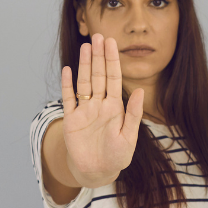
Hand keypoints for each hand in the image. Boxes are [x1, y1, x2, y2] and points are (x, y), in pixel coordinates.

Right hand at [58, 34, 144, 187]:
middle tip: (98, 36)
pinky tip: (68, 70)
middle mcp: (99, 105)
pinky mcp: (71, 120)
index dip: (112, 60)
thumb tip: (140, 91)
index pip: (113, 78)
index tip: (112, 43)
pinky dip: (67, 85)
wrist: (98, 171)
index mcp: (115, 107)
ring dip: (84, 65)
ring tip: (86, 47)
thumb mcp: (129, 136)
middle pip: (98, 76)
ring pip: (84, 83)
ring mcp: (84, 111)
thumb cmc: (117, 155)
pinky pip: (68, 99)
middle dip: (98, 56)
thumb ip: (133, 114)